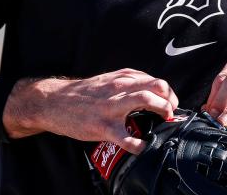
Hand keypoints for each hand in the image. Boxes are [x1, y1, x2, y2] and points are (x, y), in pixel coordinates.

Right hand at [2, 69, 177, 153]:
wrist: (55, 102)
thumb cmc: (84, 94)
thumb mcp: (108, 80)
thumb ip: (129, 82)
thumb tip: (151, 90)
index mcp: (122, 78)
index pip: (155, 80)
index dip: (168, 92)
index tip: (171, 102)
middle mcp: (119, 88)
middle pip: (155, 86)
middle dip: (169, 99)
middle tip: (171, 111)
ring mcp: (111, 107)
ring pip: (144, 99)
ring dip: (161, 109)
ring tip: (163, 120)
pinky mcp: (103, 126)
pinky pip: (125, 137)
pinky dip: (138, 144)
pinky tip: (142, 147)